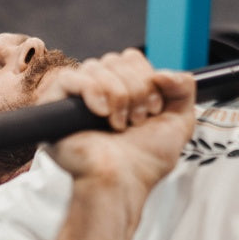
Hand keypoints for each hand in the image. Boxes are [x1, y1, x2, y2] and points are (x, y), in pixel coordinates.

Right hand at [36, 49, 196, 194]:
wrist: (124, 182)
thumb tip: (164, 72)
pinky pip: (69, 77)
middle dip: (135, 89)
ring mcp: (76, 98)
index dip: (147, 79)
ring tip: (119, 124)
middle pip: (115, 60)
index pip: (130, 58)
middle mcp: (98, 91)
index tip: (152, 110)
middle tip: (137, 121)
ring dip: (117, 95)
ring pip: (96, 66)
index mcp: (122, 89)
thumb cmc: (145, 161)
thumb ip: (184, 88)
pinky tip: (101, 113)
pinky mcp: (54, 107)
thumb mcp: (179, 121)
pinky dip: (91, 90)